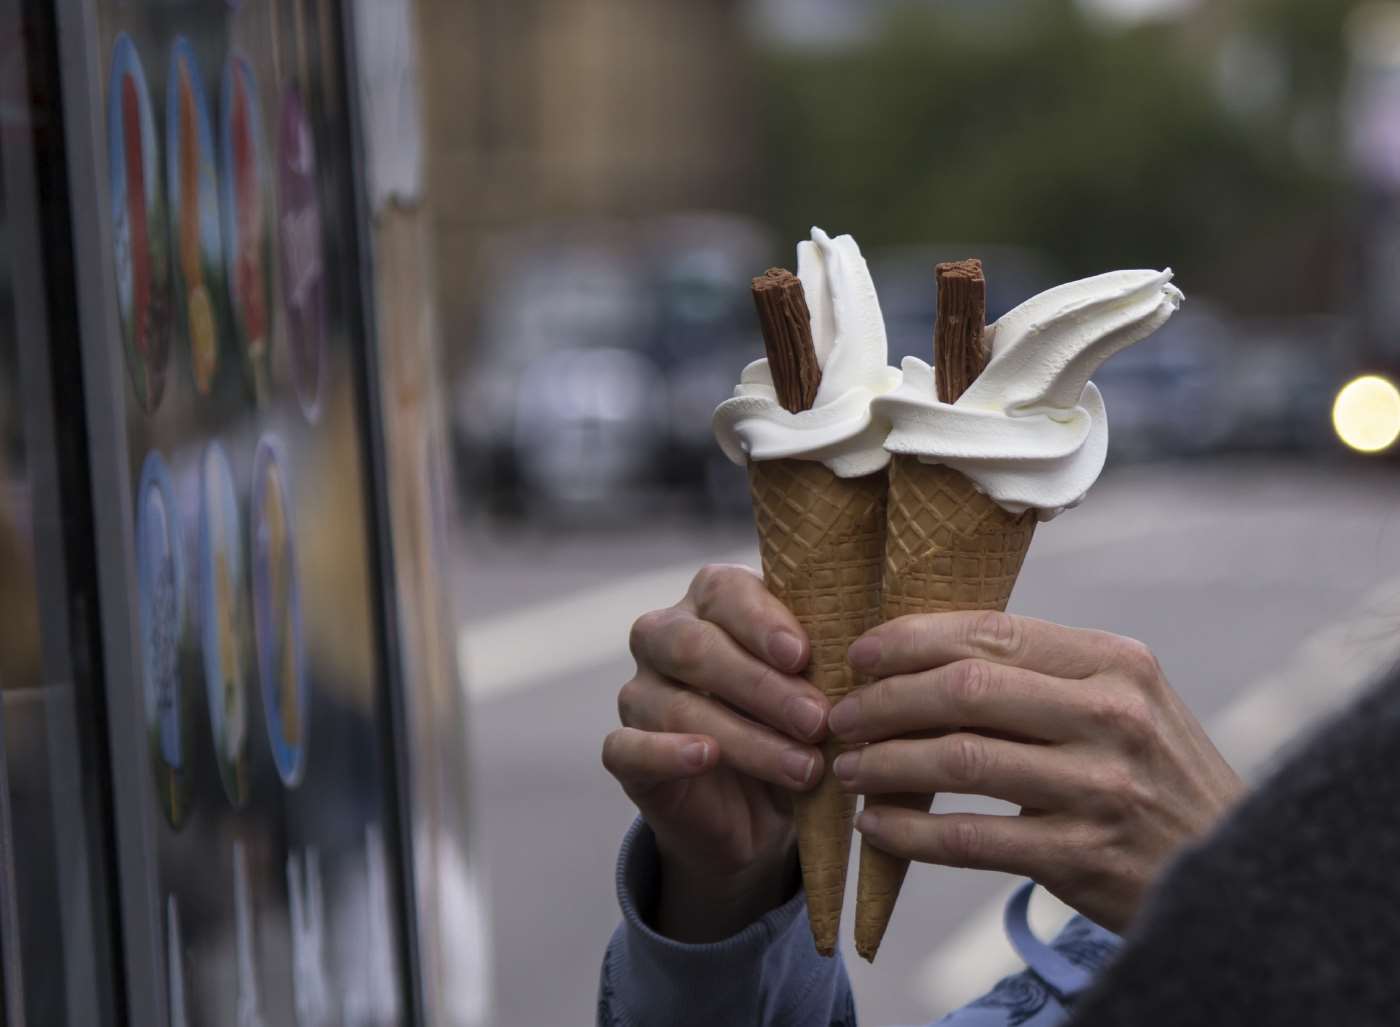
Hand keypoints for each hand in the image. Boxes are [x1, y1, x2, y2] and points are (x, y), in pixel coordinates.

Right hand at [602, 564, 830, 941]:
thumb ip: (829, 664)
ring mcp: (638, 693)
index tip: (803, 656)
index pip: (725, 592)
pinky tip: (706, 757)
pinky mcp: (624, 752)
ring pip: (675, 703)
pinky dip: (667, 751)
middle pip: (695, 645)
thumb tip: (871, 655)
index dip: (762, 622)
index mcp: (712, 602)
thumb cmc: (794, 729)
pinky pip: (628, 746)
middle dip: (762, 686)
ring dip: (746, 736)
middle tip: (818, 720)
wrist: (756, 814)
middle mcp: (664, 637)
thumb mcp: (818, 691)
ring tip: (804, 767)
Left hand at [828, 611, 1243, 932]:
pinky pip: (970, 838)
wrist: (1232, 871)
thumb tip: (923, 655)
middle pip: (965, 689)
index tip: (861, 653)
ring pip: (959, 759)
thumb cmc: (1152, 776)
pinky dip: (911, 832)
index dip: (913, 639)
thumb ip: (1043, 675)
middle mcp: (1112, 715)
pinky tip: (876, 826)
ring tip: (849, 767)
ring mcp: (1099, 786)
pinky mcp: (1083, 855)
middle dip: (885, 699)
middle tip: (840, 714)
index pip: (992, 632)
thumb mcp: (1123, 703)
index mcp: (1116, 662)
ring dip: (886, 761)